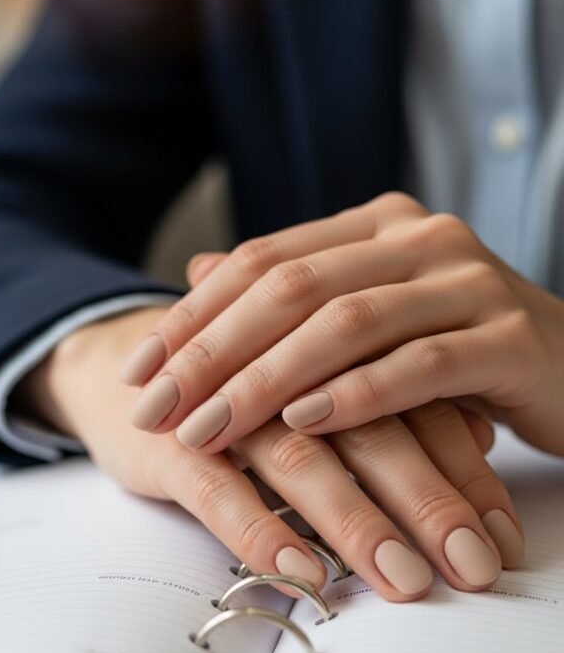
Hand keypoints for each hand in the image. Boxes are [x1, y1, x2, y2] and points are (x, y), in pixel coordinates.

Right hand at [15, 308, 516, 598]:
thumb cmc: (252, 388)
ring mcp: (227, 404)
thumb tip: (482, 432)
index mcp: (338, 354)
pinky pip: (216, 486)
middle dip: (429, 503)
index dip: (466, 475)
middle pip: (373, 431)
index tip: (504, 542)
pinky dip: (258, 527)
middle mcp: (290, 373)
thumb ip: (402, 407)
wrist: (130, 362)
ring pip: (302, 458)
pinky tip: (298, 570)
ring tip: (402, 579)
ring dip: (355, 520)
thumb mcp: (329, 392)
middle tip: (473, 567)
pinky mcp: (170, 438)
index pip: (419, 409)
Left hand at [121, 193, 563, 458]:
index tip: (141, 369)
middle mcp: (423, 237)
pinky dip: (356, 394)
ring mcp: (471, 280)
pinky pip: (421, 365)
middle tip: (157, 408)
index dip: (196, 314)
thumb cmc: (465, 351)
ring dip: (267, 380)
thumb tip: (196, 274)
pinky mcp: (511, 337)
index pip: (265, 258)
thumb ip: (296, 294)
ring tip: (210, 427)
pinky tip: (303, 425)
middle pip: (293, 286)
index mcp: (380, 225)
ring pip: (348, 323)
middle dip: (214, 351)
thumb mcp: (375, 318)